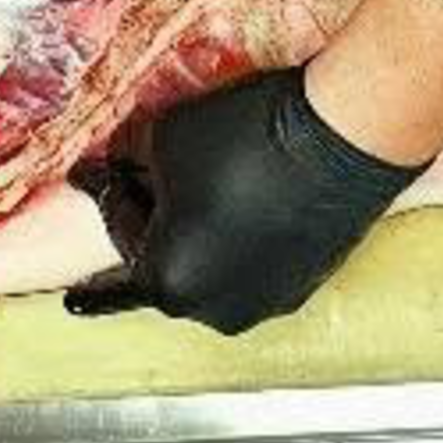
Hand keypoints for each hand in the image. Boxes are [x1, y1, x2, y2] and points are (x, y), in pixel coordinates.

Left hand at [66, 67, 424, 335]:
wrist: (346, 136)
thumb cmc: (251, 139)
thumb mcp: (167, 133)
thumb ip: (130, 155)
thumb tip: (121, 159)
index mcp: (165, 281)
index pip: (117, 224)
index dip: (106, 184)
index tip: (95, 169)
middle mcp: (211, 309)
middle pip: (163, 256)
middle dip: (153, 216)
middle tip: (145, 177)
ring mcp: (263, 303)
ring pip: (211, 264)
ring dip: (201, 229)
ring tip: (204, 184)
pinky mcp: (304, 285)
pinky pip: (254, 263)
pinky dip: (243, 235)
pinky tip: (249, 196)